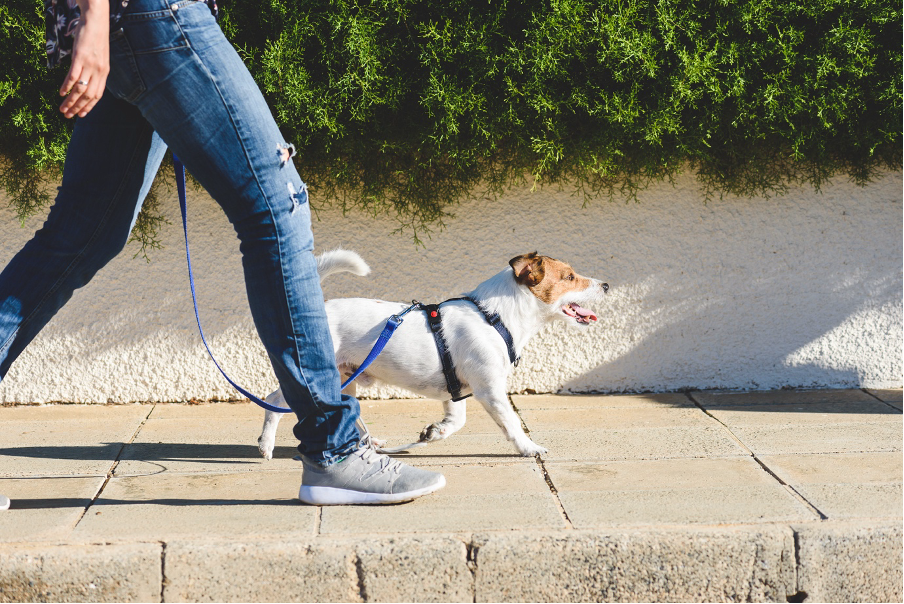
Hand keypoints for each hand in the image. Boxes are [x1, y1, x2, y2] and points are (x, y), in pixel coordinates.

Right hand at [60, 0, 109, 118]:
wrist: (96, 21)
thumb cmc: (96, 39)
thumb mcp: (100, 57)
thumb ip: (96, 70)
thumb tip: (89, 81)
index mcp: (104, 73)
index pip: (98, 95)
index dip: (90, 107)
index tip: (81, 115)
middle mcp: (99, 71)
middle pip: (88, 95)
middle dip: (78, 108)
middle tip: (68, 116)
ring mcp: (90, 64)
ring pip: (80, 89)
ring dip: (70, 101)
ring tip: (62, 109)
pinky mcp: (80, 57)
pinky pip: (73, 75)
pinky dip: (67, 86)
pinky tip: (61, 93)